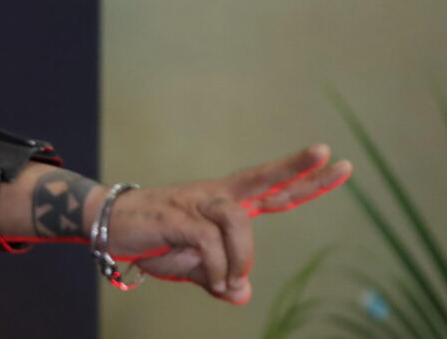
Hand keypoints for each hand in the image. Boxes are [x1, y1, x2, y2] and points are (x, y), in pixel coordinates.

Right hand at [104, 144, 351, 302]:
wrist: (110, 227)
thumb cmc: (156, 242)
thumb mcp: (193, 269)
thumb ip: (219, 280)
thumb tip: (241, 294)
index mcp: (227, 204)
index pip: (273, 190)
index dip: (305, 179)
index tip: (338, 163)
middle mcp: (217, 197)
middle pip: (262, 178)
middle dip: (296, 168)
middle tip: (328, 153)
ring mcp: (197, 202)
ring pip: (238, 221)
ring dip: (239, 258)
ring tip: (227, 280)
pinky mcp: (178, 216)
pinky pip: (209, 242)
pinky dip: (215, 268)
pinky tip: (209, 279)